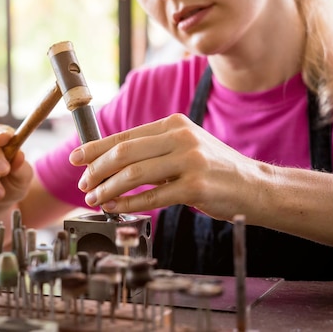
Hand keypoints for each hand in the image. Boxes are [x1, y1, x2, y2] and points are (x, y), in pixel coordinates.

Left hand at [69, 113, 260, 220]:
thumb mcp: (186, 146)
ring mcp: (190, 161)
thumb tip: (111, 161)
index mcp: (174, 124)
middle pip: (125, 152)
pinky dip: (129, 204)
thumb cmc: (215, 169)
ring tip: (94, 199)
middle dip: (97, 169)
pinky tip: (116, 209)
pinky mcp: (196, 187)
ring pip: (134, 175)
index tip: (77, 158)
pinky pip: (152, 197)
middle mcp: (181, 138)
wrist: (255, 186)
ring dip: (108, 189)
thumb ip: (155, 149)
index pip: (126, 135)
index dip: (96, 147)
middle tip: (84, 184)